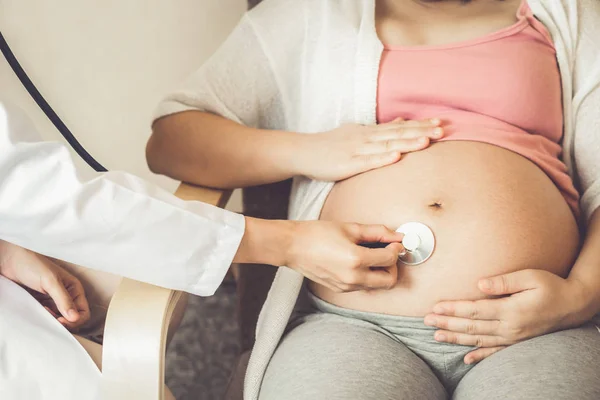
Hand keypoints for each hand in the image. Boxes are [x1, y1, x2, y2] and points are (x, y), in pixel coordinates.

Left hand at [0, 241, 89, 330]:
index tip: (60, 320)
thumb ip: (63, 299)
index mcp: (74, 289)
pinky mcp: (42, 303)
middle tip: (50, 320)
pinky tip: (37, 313)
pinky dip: (45, 319)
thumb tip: (75, 318)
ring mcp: (53, 301)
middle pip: (73, 319)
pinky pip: (48, 317)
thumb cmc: (32, 264)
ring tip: (42, 313)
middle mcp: (67, 296)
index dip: (75, 320)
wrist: (10, 260)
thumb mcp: (50, 281)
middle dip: (64, 323)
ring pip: (60, 319)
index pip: (83, 312)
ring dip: (53, 322)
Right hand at [286, 221, 404, 291]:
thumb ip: (377, 232)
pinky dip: (367, 276)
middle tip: (386, 252)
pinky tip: (358, 262)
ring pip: (377, 286)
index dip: (396, 248)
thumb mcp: (350, 228)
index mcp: (356, 259)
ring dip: (380, 272)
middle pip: (390, 280)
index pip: (390, 259)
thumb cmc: (317, 233)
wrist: (292, 246)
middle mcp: (353, 277)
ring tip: (370, 255)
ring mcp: (346, 286)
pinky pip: (363, 286)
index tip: (394, 241)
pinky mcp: (340, 289)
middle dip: (392, 266)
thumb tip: (397, 235)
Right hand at [297, 118, 442, 181]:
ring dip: (406, 143)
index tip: (439, 123)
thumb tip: (400, 121)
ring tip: (426, 141)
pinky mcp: (347, 164)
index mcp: (369, 131)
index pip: (398, 127)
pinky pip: (367, 161)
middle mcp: (366, 137)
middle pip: (397, 134)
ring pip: (385, 145)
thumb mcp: (356, 132)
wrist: (303, 151)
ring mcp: (357, 150)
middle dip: (420, 132)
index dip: (419, 125)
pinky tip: (396, 157)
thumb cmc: (330, 144)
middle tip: (442, 130)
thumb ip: (379, 129)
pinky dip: (382, 158)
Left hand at [424, 269, 587, 363]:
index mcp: (510, 310)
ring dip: (456, 338)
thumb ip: (504, 281)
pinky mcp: (517, 342)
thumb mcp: (530, 278)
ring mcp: (513, 337)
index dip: (453, 309)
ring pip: (478, 340)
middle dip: (447, 323)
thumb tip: (480, 285)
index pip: (474, 310)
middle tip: (426, 321)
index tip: (435, 307)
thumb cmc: (551, 286)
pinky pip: (495, 352)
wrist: (573, 306)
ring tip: (436, 336)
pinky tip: (466, 359)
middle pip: (471, 326)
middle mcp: (510, 327)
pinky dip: (479, 356)